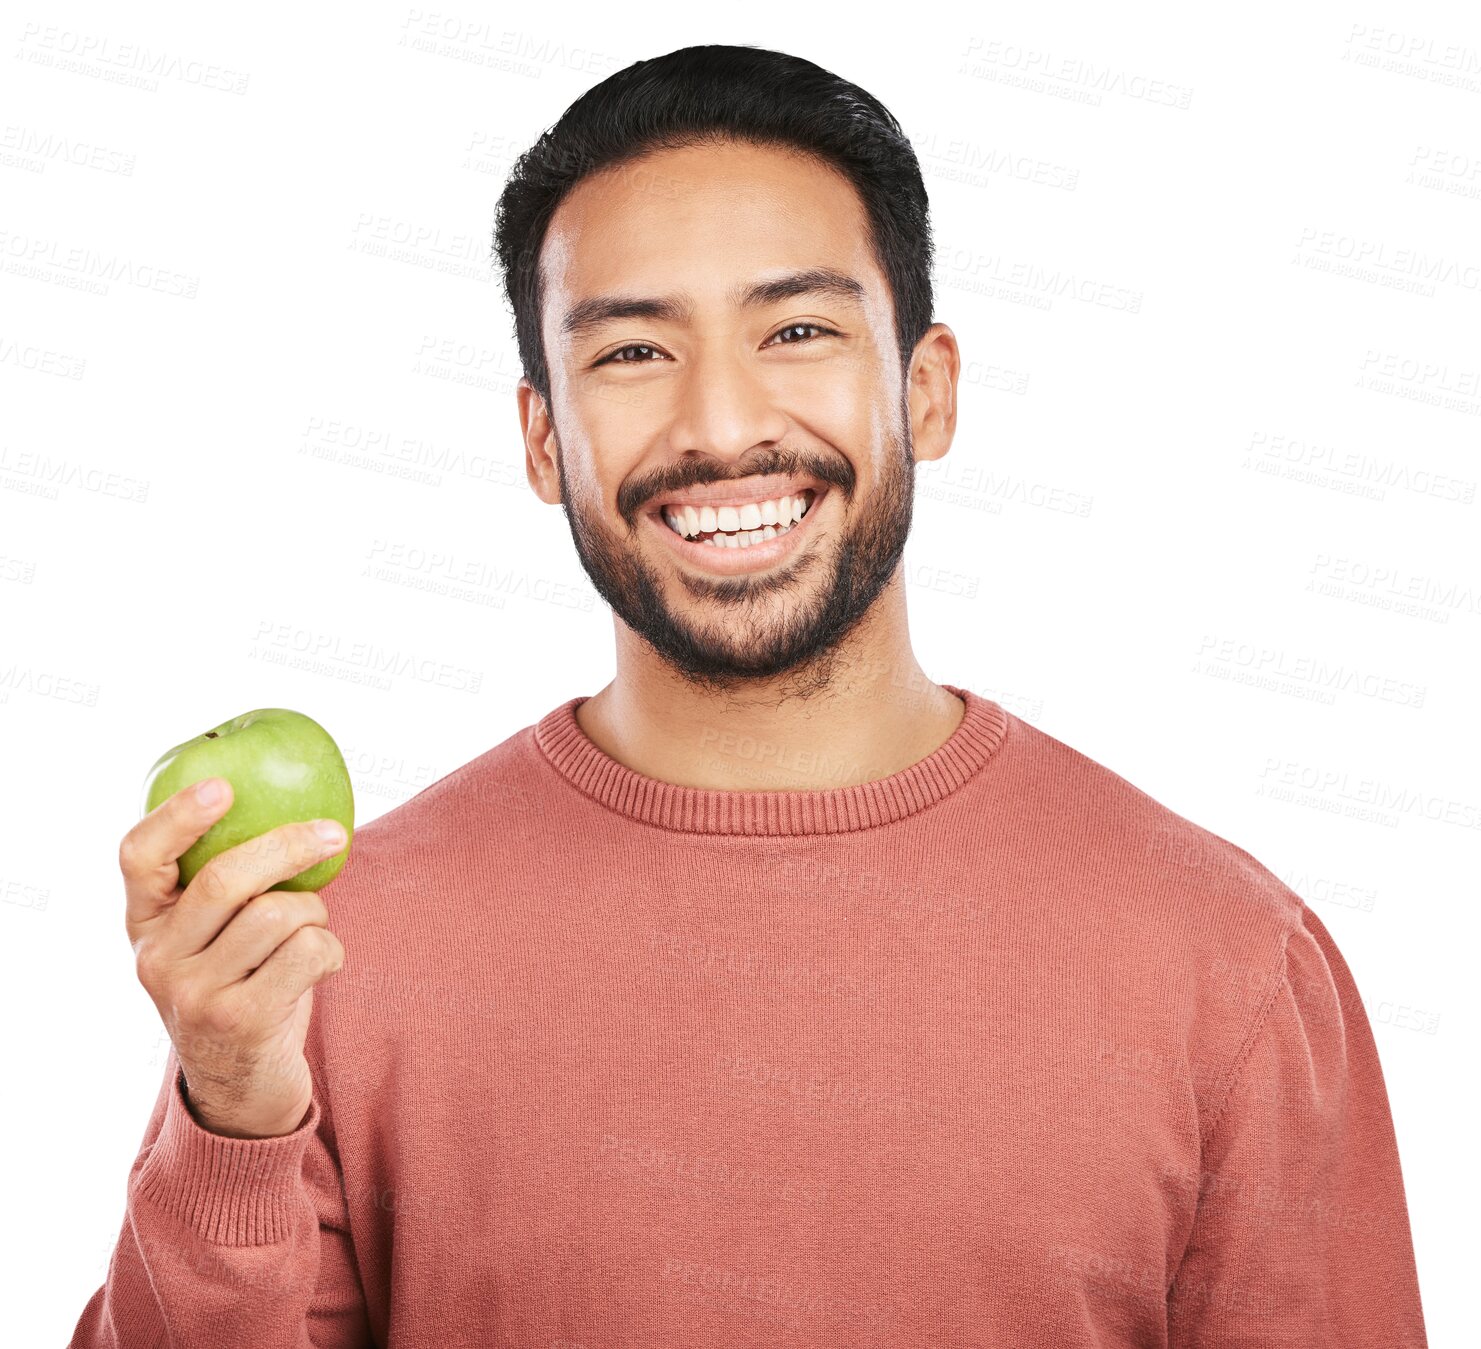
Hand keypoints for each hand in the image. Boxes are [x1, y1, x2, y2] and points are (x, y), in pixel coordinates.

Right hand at [121, 777, 347, 1138]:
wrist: (242, 1086)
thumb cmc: (241, 985)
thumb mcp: (212, 939)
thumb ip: (228, 889)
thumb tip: (298, 811)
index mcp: (145, 923)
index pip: (139, 856)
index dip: (177, 816)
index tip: (222, 786)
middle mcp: (158, 958)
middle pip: (225, 879)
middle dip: (290, 845)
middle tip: (333, 832)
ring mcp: (194, 994)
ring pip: (279, 914)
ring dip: (316, 913)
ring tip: (312, 932)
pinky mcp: (240, 1021)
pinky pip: (308, 951)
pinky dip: (331, 949)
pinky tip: (322, 965)